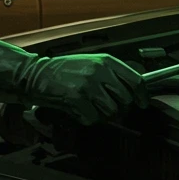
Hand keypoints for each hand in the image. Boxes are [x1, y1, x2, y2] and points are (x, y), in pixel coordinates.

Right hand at [0, 34, 146, 125]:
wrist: (36, 74)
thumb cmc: (64, 71)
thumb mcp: (91, 64)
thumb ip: (111, 74)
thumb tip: (133, 90)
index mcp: (106, 61)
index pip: (136, 80)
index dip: (141, 96)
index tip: (142, 103)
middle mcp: (100, 71)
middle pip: (125, 99)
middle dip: (118, 108)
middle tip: (106, 108)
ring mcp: (89, 85)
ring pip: (111, 111)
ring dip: (102, 114)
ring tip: (89, 108)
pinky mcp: (77, 98)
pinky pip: (93, 118)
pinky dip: (86, 118)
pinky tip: (78, 110)